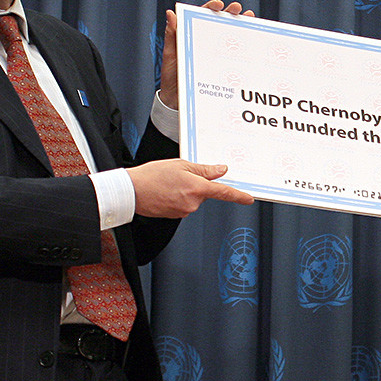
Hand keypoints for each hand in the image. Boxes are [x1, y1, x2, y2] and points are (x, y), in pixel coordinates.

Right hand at [128, 159, 253, 217]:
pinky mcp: (175, 215)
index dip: (238, 196)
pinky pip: (184, 204)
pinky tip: (165, 191)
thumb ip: (204, 169)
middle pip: (205, 193)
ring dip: (186, 190)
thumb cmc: (152, 176)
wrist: (131, 191)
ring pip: (193, 198)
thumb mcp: (180, 165)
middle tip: (180, 175)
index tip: (248, 198)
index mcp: (196, 188)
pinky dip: (178, 197)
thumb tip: (220, 170)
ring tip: (168, 183)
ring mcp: (184, 211)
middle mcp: (193, 203)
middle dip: (197, 184)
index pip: (223, 192)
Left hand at [159, 0, 255, 108]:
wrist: (177, 100)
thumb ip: (171, 35)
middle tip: (237, 9)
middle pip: (218, 22)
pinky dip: (242, 47)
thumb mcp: (171, 55)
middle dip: (230, 13)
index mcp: (190, 34)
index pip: (201, 16)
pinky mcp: (220, 65)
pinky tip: (251, 41)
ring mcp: (213, 53)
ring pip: (228, 36)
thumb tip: (171, 13)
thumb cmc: (171, 76)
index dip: (211, 7)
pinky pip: (232, 54)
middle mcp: (204, 41)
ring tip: (250, 18)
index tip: (219, 4)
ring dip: (240, 26)